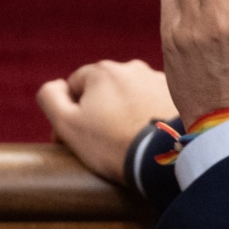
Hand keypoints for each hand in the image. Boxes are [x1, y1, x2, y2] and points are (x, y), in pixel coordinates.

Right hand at [37, 60, 176, 182]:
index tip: (75, 138)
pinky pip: (153, 103)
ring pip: (130, 95)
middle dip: (99, 110)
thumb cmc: (111, 144)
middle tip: (101, 142)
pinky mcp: (178, 97)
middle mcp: (132, 68)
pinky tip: (147, 137)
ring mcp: (158, 80)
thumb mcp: (67, 124)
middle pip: (104, 89)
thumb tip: (54, 86)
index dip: (70, 112)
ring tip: (127, 140)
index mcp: (102, 71)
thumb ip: (50, 98)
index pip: (75, 86)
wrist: (165, 159)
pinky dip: (148, 115)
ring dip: (125, 111)